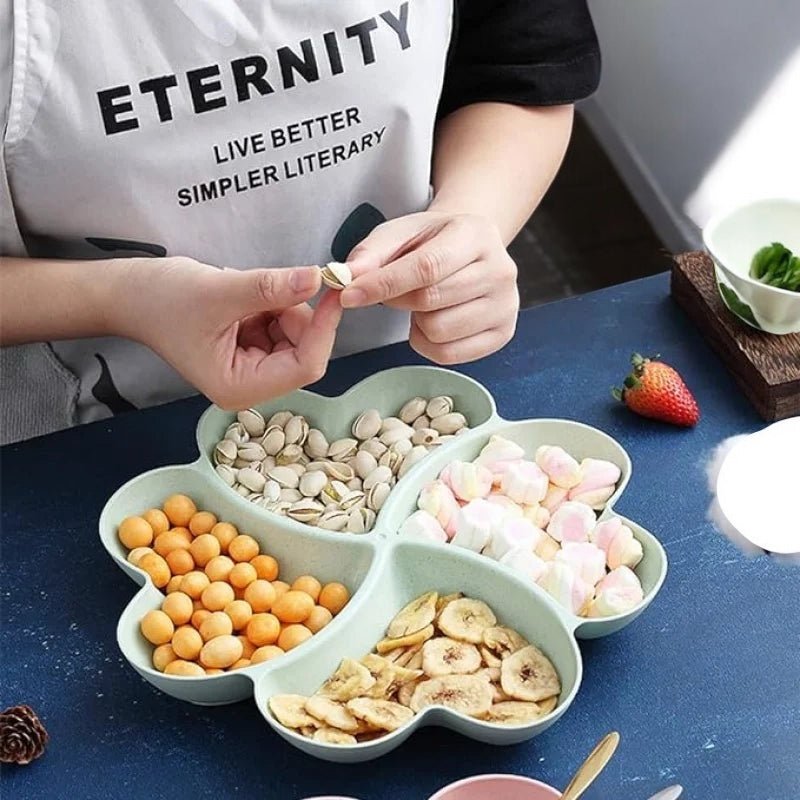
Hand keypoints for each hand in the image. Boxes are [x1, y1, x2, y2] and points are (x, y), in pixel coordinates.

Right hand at [115, 257, 340, 408]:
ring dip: (282, 307)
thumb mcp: (219, 291)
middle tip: (272, 285)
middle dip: (296, 315)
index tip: (333, 290)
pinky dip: (273, 306)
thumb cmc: (161, 299)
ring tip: (243, 294)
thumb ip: (270, 288)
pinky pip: (282, 327)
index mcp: (239, 387)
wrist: (129, 294)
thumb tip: (315, 280)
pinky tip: (243, 300)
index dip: (324, 328)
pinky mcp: (252, 351)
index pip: (305, 365)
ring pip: (296, 336)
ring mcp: (252, 369)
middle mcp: (249, 386)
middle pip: (305, 351)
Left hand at [340, 212, 518, 363]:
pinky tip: (434, 320)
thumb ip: (370, 253)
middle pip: (430, 301)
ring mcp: (507, 305)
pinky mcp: (503, 333)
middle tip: (396, 290)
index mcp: (476, 234)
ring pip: (438, 331)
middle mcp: (500, 270)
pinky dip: (428, 342)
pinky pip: (448, 355)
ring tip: (424, 303)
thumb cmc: (432, 242)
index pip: (427, 267)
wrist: (470, 251)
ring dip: (417, 322)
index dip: (384, 284)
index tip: (349, 295)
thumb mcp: (400, 233)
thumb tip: (346, 277)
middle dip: (398, 300)